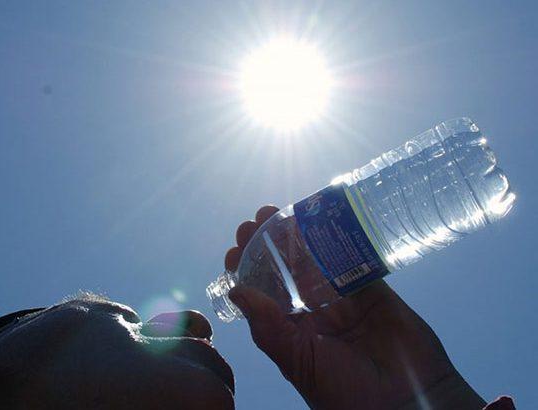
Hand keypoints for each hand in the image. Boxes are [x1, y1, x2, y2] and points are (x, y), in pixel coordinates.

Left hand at [226, 205, 486, 408]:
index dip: (247, 269)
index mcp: (291, 330)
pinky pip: (351, 257)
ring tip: (278, 211)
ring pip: (315, 258)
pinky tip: (321, 219)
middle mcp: (313, 310)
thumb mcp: (297, 361)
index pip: (262, 292)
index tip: (235, 248)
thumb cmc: (345, 392)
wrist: (406, 403)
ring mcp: (342, 297)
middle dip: (268, 243)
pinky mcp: (371, 288)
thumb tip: (235, 290)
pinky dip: (337, 238)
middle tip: (254, 220)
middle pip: (285, 269)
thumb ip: (267, 326)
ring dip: (297, 235)